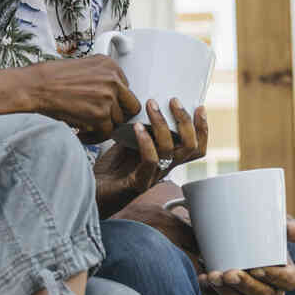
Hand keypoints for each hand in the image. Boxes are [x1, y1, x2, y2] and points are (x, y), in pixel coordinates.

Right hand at [18, 56, 140, 141]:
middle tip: (103, 119)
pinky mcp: (100, 115)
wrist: (36, 87)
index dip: (116, 101)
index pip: (127, 89)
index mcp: (110, 65)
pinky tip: (82, 133)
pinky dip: (94, 137)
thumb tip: (113, 94)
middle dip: (116, 114)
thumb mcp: (84, 67)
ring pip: (118, 121)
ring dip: (104, 127)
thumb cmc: (53, 78)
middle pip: (130, 106)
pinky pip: (106, 133)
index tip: (107, 106)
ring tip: (87, 126)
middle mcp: (113, 79)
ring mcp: (108, 97)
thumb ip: (102, 77)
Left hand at [92, 100, 208, 215]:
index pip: (196, 149)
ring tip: (151, 105)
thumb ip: (141, 129)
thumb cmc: (109, 170)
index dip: (203, 129)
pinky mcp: (138, 184)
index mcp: (166, 160)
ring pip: (170, 151)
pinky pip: (150, 161)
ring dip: (162, 124)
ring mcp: (152, 177)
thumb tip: (147, 105)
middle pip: (190, 148)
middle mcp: (164, 169)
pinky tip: (136, 127)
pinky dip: (146, 142)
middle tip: (174, 101)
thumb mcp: (128, 143)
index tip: (199, 107)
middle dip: (185, 121)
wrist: (92, 193)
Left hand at [200, 217, 294, 294]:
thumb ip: (286, 225)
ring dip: (226, 293)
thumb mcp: (269, 223)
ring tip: (211, 275)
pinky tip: (203, 279)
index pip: (289, 281)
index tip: (257, 268)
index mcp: (286, 272)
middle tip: (228, 273)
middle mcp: (271, 291)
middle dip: (245, 286)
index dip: (275, 277)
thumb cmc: (253, 229)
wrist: (220, 236)